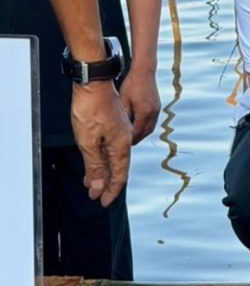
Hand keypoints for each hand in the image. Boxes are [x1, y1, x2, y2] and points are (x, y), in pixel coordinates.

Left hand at [71, 81, 132, 206]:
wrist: (93, 82)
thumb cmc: (91, 109)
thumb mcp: (88, 142)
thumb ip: (95, 166)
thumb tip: (100, 187)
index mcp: (122, 144)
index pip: (119, 174)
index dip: (111, 190)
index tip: (104, 203)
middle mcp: (125, 137)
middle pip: (118, 166)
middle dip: (106, 183)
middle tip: (96, 196)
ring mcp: (120, 128)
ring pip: (113, 155)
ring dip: (102, 170)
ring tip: (91, 181)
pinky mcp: (114, 121)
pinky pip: (110, 145)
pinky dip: (101, 156)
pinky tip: (94, 157)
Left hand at [119, 67, 160, 143]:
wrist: (144, 71)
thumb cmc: (132, 84)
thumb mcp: (123, 100)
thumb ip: (123, 116)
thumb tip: (119, 128)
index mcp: (144, 113)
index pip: (137, 133)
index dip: (129, 140)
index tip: (121, 145)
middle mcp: (153, 113)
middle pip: (145, 133)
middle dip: (136, 139)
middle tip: (126, 144)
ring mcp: (157, 109)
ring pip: (149, 128)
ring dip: (141, 133)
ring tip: (131, 136)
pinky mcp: (157, 106)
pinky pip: (152, 121)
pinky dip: (145, 126)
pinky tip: (137, 125)